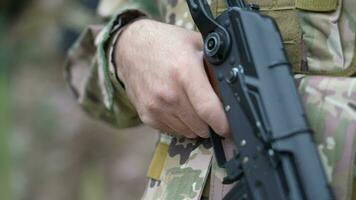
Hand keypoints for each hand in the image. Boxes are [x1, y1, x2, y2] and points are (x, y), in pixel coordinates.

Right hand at [115, 19, 228, 137]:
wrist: (129, 48)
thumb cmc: (165, 43)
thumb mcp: (196, 45)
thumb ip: (215, 67)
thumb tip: (232, 92)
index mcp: (185, 73)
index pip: (209, 110)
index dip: (224, 124)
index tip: (231, 128)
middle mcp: (169, 94)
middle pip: (201, 126)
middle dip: (211, 122)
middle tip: (209, 107)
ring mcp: (155, 107)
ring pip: (188, 132)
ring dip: (195, 123)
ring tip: (190, 102)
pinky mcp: (146, 116)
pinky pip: (173, 131)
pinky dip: (180, 123)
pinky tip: (176, 105)